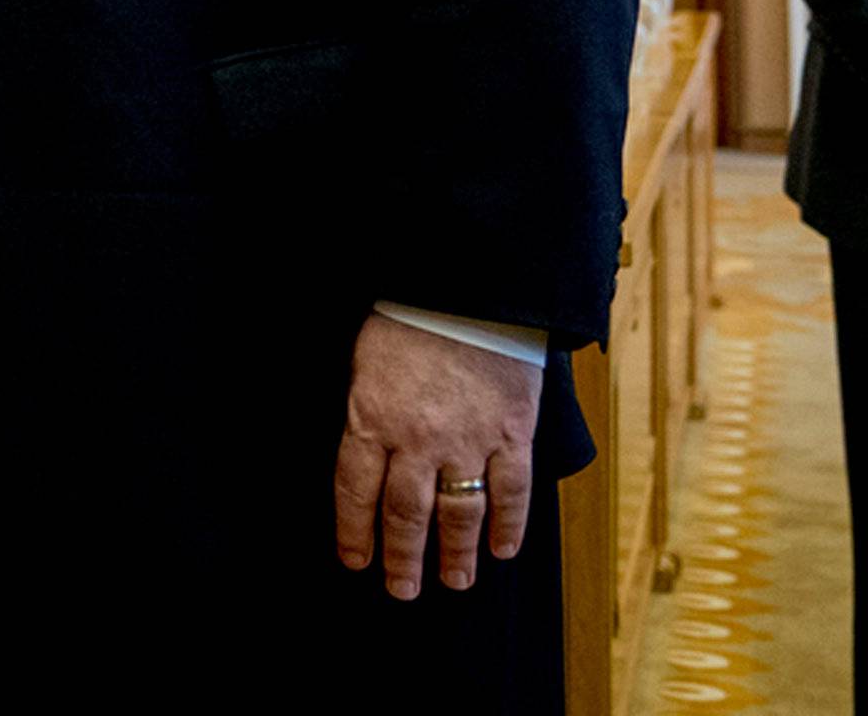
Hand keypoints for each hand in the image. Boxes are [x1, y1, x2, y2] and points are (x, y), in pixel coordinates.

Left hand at [333, 311, 542, 601]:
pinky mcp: (512, 430)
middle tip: (403, 589)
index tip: (356, 561)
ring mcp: (468, 437)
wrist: (473, 278)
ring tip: (456, 579)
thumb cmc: (412, 309)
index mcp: (372, 415)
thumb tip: (367, 451)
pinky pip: (512, 491)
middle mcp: (417, 438)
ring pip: (459, 514)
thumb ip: (366, 407)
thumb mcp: (367, 356)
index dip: (354, 532)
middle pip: (406, 515)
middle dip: (403, 559)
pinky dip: (510, 525)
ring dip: (456, 553)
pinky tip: (504, 548)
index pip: (356, 491)